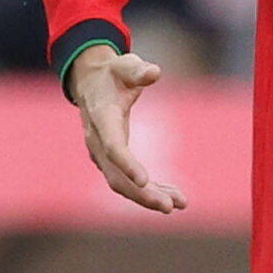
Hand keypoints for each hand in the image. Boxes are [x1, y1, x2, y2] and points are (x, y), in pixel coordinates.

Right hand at [69, 46, 186, 213]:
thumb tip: (154, 73)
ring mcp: (102, 154)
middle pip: (116, 176)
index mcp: (102, 118)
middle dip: (142, 194)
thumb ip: (138, 70)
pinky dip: (150, 190)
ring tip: (180, 204)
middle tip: (171, 206)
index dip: (127, 164)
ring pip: (121, 184)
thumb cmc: (114, 73)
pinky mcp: (110, 160)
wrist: (91, 82)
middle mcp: (97, 141)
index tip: (145, 181)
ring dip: (148, 197)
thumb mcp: (125, 65)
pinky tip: (174, 196)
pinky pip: (127, 181)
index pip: (113, 145)